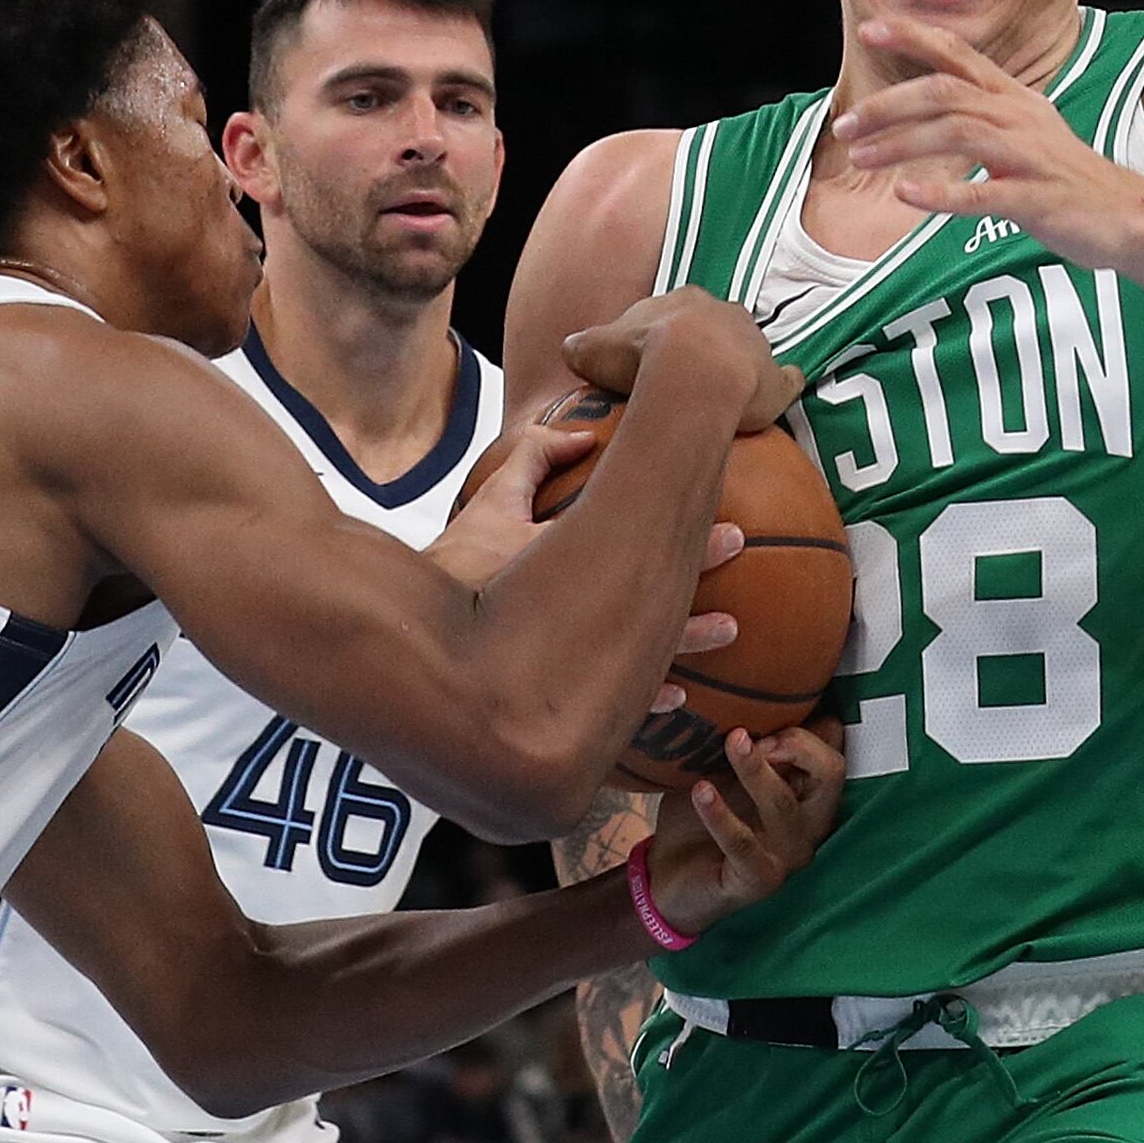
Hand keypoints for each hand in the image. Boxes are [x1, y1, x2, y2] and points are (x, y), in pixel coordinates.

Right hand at [436, 435, 743, 711]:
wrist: (405, 641)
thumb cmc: (449, 565)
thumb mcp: (490, 502)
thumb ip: (533, 459)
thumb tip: (582, 435)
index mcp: (562, 562)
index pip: (636, 541)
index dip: (688, 535)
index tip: (733, 527)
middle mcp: (574, 615)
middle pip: (651, 592)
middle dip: (699, 570)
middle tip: (739, 545)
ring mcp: (569, 663)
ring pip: (646, 655)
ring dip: (691, 640)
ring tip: (732, 628)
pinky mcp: (558, 701)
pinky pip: (616, 707)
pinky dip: (650, 700)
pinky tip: (682, 697)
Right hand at [561, 290, 802, 432]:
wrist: (688, 374)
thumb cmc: (640, 356)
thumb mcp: (592, 348)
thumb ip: (583, 346)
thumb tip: (572, 348)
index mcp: (681, 300)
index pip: (672, 313)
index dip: (662, 336)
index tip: (654, 358)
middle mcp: (723, 312)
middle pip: (714, 327)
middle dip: (704, 346)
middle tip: (688, 376)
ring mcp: (754, 343)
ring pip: (748, 350)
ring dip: (739, 366)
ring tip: (725, 394)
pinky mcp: (777, 378)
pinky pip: (786, 379)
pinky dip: (784, 385)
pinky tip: (780, 393)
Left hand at [637, 717, 845, 934]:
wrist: (669, 879)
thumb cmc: (700, 818)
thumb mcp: (719, 770)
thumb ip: (737, 741)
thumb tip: (732, 692)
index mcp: (806, 792)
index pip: (834, 749)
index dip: (808, 725)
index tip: (763, 713)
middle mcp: (808, 823)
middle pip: (832, 773)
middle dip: (797, 744)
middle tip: (750, 735)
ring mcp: (787, 855)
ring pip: (784, 804)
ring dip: (755, 770)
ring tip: (729, 743)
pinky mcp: (758, 880)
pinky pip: (743, 844)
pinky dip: (720, 815)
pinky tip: (700, 790)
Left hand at [830, 15, 1143, 271]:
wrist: (1127, 219)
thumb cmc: (1064, 180)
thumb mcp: (1022, 135)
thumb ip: (978, 116)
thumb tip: (922, 109)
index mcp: (1013, 98)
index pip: (957, 55)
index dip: (913, 37)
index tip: (868, 28)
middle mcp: (1020, 116)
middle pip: (945, 93)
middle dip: (888, 106)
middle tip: (844, 127)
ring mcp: (1030, 156)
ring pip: (957, 134)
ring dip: (902, 144)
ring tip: (860, 158)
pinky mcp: (1037, 198)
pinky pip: (985, 193)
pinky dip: (943, 193)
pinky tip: (907, 195)